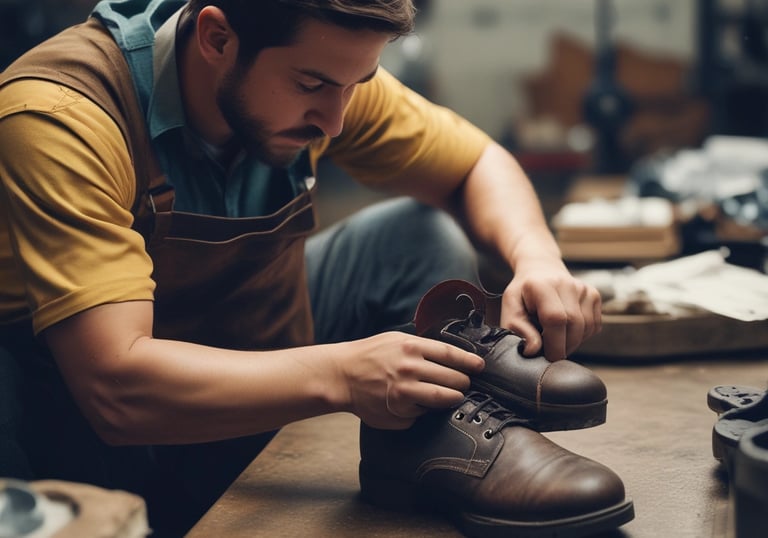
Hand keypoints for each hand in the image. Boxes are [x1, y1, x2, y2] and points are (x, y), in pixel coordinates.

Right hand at [338, 331, 484, 429]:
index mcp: (411, 347)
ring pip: (444, 398)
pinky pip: (424, 413)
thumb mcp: (396, 340)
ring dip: (453, 398)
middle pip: (454, 378)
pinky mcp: (399, 411)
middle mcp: (410, 368)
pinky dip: (426, 410)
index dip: (470, 362)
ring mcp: (405, 392)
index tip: (480, 366)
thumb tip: (452, 357)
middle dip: (463, 382)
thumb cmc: (370, 355)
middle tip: (464, 383)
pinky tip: (421, 405)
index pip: (451, 354)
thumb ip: (422, 347)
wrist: (342, 375)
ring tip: (453, 396)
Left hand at [500, 260, 601, 360]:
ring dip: (573, 342)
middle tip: (551, 351)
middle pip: (574, 326)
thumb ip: (518, 329)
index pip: (555, 319)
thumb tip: (532, 350)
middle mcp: (567, 284)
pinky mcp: (594, 295)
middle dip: (564, 346)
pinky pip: (594, 326)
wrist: (541, 269)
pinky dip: (582, 335)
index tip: (547, 357)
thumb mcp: (511, 308)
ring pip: (587, 328)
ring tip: (556, 338)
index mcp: (543, 286)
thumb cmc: (523, 293)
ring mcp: (583, 288)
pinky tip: (567, 329)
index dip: (554, 344)